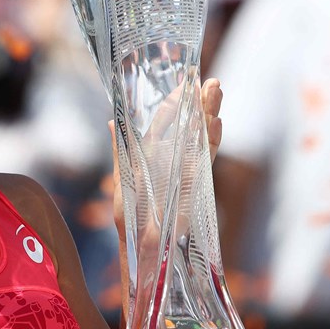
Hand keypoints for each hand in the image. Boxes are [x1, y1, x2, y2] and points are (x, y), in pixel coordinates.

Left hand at [110, 77, 225, 231]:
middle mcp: (174, 159)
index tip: (185, 82)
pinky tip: (216, 124)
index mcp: (154, 154)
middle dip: (201, 103)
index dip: (176, 101)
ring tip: (216, 92)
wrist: (142, 247)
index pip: (167, 120)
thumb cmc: (130, 218)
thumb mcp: (122, 180)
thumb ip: (122, 151)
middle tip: (212, 81)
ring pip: (201, 138)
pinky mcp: (195, 186)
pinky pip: (204, 161)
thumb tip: (113, 121)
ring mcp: (187, 171)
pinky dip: (211, 143)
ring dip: (209, 115)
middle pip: (190, 125)